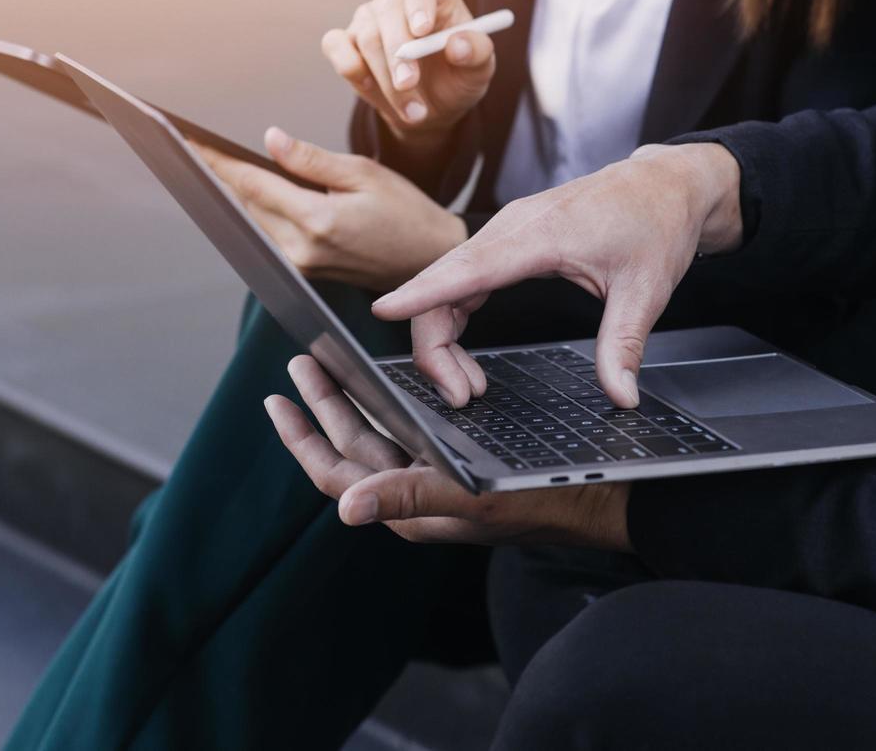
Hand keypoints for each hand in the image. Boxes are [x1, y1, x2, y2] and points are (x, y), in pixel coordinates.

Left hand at [194, 127, 467, 292]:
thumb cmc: (406, 212)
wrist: (429, 260)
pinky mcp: (304, 271)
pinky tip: (245, 190)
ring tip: (206, 162)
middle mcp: (302, 248)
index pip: (252, 184)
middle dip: (217, 174)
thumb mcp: (364, 173)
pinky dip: (255, 211)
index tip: (188, 141)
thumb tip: (270, 140)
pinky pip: (268, 234)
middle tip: (187, 145)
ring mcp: (301, 264)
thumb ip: (311, 159)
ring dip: (233, 194)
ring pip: (252, 221)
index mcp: (318, 220)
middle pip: (244, 205)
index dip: (217, 160)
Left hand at [265, 355, 632, 549]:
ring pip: (377, 440)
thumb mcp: (471, 497)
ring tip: (328, 370)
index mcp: (408, 507)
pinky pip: (408, 436)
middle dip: (322, 406)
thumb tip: (347, 508)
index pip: (337, 474)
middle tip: (298, 366)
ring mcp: (435, 479)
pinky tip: (386, 389)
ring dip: (349, 404)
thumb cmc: (542, 501)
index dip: (303, 438)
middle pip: (351, 448)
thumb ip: (409, 498)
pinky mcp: (456, 466)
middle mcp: (414, 494)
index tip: (277, 400)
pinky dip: (389, 409)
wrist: (599, 502)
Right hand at [320, 0, 495, 148]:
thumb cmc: (457, 79)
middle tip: (408, 84)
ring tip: (413, 111)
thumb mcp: (479, 71)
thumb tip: (458, 45)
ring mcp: (367, 18)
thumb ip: (477, 54)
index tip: (422, 31)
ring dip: (386, 79)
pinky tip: (372, 89)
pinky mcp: (344, 41)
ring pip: (366, 37)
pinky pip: (335, 45)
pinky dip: (351, 69)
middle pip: (387, 9)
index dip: (419, 2)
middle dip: (397, 51)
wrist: (429, 108)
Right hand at [372, 143, 744, 407]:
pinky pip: (462, 279)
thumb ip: (625, 344)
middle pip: (445, 282)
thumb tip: (622, 395)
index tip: (384, 309)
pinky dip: (453, 318)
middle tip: (460, 397)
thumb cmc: (654, 222)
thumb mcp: (647, 289)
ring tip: (466, 389)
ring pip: (447, 284)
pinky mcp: (509, 241)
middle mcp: (513, 228)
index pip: (469, 266)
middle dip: (434, 343)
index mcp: (541, 234)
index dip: (423, 291)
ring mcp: (507, 232)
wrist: (664, 184)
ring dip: (442, 337)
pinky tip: (466, 358)